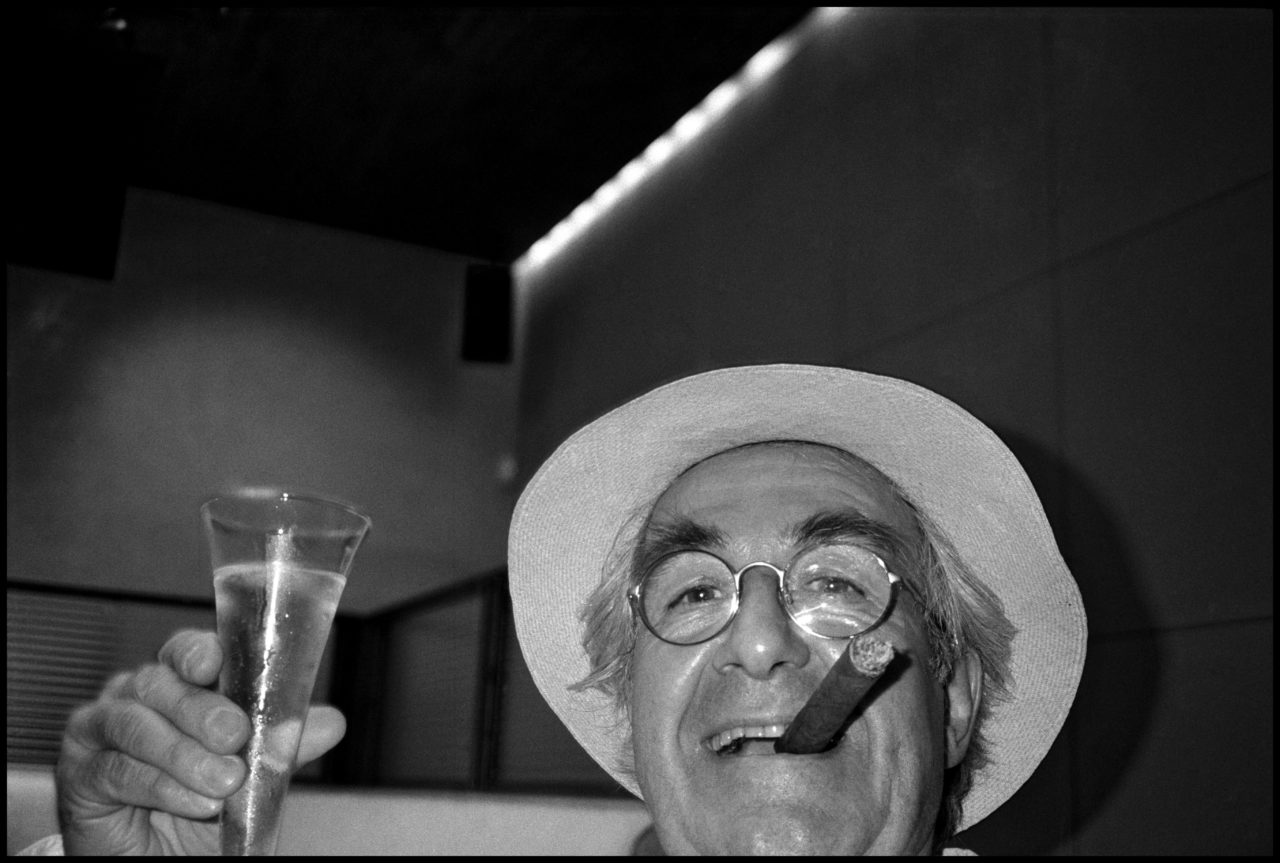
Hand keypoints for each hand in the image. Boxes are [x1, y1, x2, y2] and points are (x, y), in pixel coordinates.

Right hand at [55, 629, 345, 854]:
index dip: (197, 651)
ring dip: (184, 754)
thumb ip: (284, 744)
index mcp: (178, 684)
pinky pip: (117, 770)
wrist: (161, 856)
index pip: (185, 651)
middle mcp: (135, 697)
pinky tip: (193, 802)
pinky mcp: (80, 774)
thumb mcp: (252, 772)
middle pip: (160, 683)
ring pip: (136, 724)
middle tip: (235, 736)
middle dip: (201, 710)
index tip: (214, 664)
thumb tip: (331, 722)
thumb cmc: (198, 802)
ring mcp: (100, 731)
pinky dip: (160, 786)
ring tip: (224, 782)